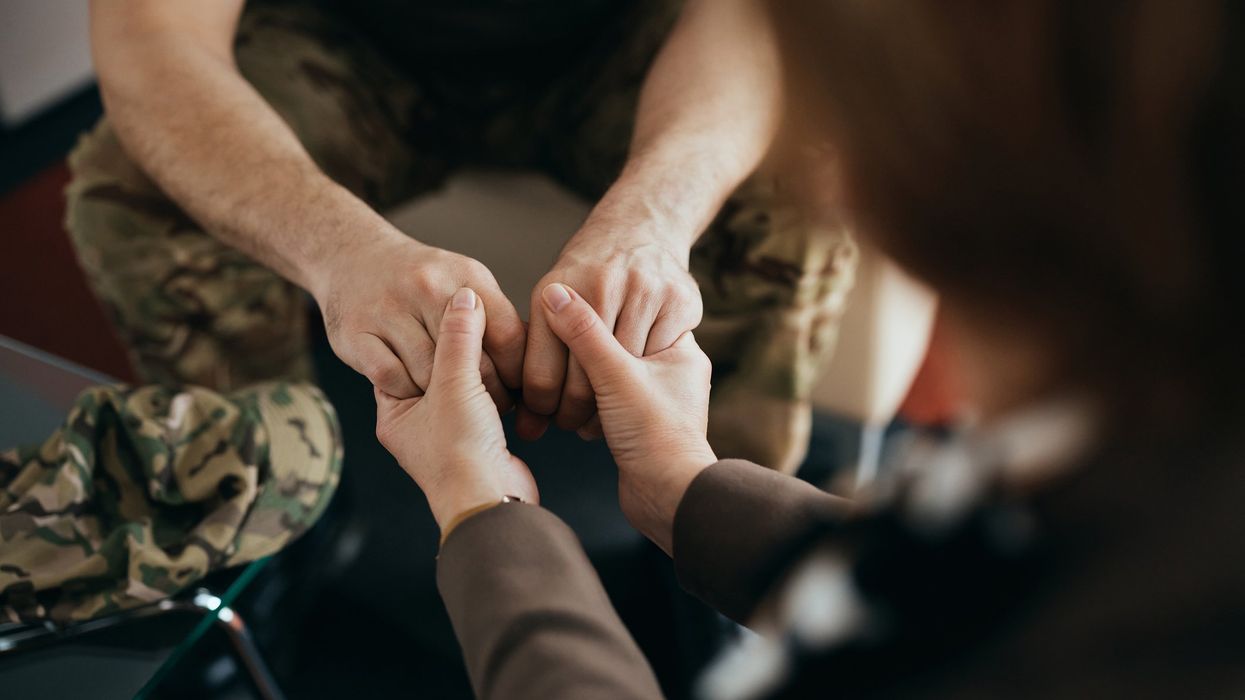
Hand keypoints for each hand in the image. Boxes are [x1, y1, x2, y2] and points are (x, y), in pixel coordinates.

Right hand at [313, 232, 525, 409]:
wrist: (352, 255)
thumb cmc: (418, 278)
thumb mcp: (464, 280)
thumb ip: (494, 316)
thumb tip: (534, 358)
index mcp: (467, 277)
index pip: (509, 337)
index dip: (517, 373)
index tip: (519, 392)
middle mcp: (429, 288)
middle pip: (472, 363)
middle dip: (486, 393)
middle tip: (488, 405)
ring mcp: (390, 310)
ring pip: (430, 376)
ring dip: (442, 397)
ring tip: (451, 401)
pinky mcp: (357, 334)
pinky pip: (392, 379)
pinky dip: (405, 390)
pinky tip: (413, 390)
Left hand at [374, 287, 537, 534]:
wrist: (492, 502)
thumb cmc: (460, 454)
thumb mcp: (455, 384)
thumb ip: (459, 338)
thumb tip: (464, 297)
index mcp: (395, 413)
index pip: (400, 358)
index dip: (421, 330)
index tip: (441, 304)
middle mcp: (418, 424)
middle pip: (435, 368)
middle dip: (456, 346)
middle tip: (473, 316)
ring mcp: (450, 433)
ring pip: (464, 384)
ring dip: (481, 367)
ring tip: (495, 343)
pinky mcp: (481, 439)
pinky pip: (486, 401)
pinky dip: (498, 387)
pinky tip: (510, 371)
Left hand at [522, 227, 701, 439]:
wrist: (641, 227)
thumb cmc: (589, 276)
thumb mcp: (551, 298)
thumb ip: (538, 352)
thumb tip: (526, 425)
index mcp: (555, 290)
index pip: (542, 376)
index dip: (542, 409)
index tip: (545, 419)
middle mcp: (600, 287)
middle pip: (584, 383)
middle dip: (576, 414)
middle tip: (574, 425)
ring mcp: (644, 291)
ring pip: (626, 375)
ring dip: (614, 404)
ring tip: (604, 412)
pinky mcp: (679, 300)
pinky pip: (660, 359)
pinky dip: (648, 379)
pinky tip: (638, 385)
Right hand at [538, 282, 715, 553]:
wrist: (669, 500)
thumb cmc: (656, 436)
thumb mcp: (616, 375)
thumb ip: (584, 333)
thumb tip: (555, 293)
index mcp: (680, 349)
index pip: (631, 315)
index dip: (593, 314)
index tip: (561, 312)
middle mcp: (672, 372)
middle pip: (615, 345)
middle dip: (582, 356)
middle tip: (553, 354)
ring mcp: (654, 400)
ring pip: (605, 376)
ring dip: (579, 384)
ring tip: (558, 392)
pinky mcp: (635, 425)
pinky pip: (602, 401)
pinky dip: (583, 405)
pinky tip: (566, 411)